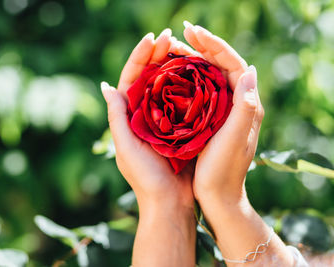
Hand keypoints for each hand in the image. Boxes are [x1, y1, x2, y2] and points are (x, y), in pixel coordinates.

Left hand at [101, 29, 196, 266]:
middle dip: (158, 54)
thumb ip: (117, 117)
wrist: (170, 201)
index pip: (132, 77)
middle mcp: (144, 113)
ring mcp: (162, 118)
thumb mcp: (127, 146)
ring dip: (173, 65)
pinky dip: (188, 84)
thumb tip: (107, 85)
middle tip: (172, 36)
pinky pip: (182, 99)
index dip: (141, 56)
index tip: (154, 38)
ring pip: (166, 84)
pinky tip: (197, 72)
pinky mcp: (180, 126)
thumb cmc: (146, 177)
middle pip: (149, 76)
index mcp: (128, 114)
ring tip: (184, 47)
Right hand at [183, 23, 293, 265]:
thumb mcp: (234, 139)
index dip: (214, 44)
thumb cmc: (224, 171)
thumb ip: (245, 105)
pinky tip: (172, 74)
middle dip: (202, 46)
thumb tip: (250, 68)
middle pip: (221, 65)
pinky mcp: (211, 120)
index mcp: (246, 104)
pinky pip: (200, 90)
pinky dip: (187, 78)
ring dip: (193, 59)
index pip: (233, 62)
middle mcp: (238, 103)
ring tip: (173, 48)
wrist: (220, 197)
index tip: (192, 31)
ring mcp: (224, 111)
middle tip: (181, 33)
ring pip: (209, 76)